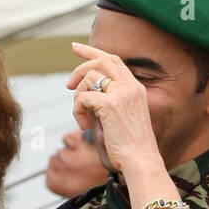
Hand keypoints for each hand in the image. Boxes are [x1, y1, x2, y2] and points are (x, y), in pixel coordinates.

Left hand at [67, 43, 164, 180]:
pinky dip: (76, 110)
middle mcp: (130, 87)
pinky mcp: (110, 105)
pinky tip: (82, 125)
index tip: (76, 48)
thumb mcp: (120, 119)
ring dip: (77, 96)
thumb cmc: (129, 147)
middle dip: (79, 68)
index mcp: (135, 88)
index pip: (114, 60)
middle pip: (101, 61)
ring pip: (89, 78)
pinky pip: (83, 98)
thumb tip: (83, 96)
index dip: (93, 52)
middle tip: (68, 85)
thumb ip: (105, 103)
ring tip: (80, 116)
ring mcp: (121, 94)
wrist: (140, 160)